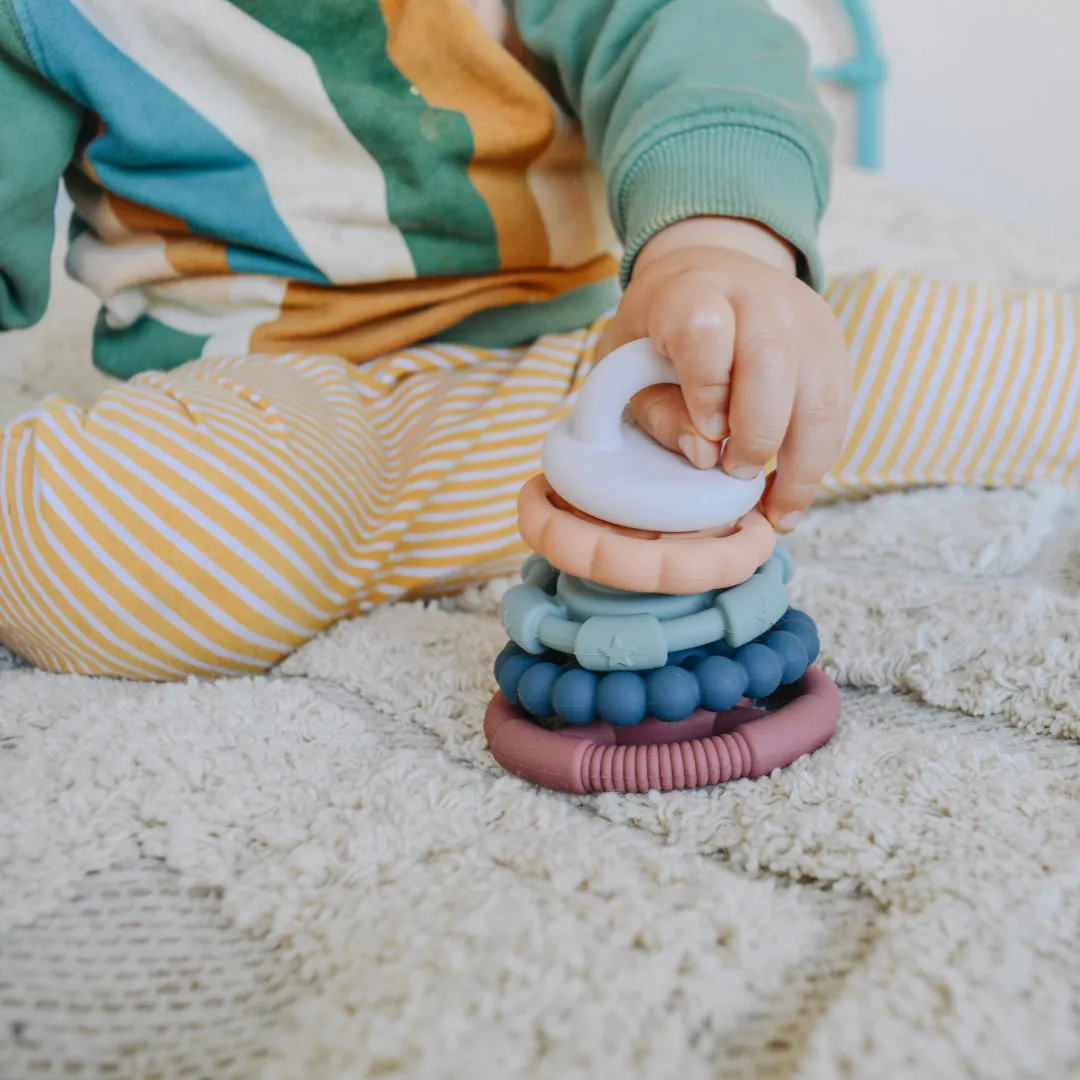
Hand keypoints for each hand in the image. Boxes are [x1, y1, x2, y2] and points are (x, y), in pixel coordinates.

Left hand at [604, 217, 851, 532]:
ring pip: (821, 396)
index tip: (705, 433)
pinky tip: (789, 494)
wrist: (713, 276)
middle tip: (733, 472)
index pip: (705, 331)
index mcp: (691, 291)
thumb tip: (705, 456)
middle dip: (756, 434)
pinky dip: (817, 464)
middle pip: (774, 361)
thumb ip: (658, 413)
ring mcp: (805, 321)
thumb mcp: (629, 367)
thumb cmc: (658, 334)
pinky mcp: (834, 349)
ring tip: (773, 511)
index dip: (705, 389)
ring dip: (800, 467)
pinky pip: (839, 414)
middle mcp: (757, 297)